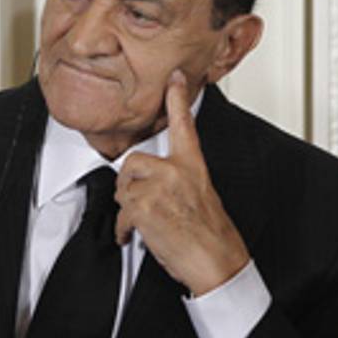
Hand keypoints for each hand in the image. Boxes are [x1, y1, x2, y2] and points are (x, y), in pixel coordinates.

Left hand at [114, 70, 249, 295]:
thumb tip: (155, 185)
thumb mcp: (202, 196)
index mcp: (193, 165)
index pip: (184, 124)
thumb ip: (179, 182)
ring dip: (128, 210)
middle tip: (142, 205)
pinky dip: (124, 229)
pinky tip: (136, 236)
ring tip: (147, 224)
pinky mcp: (143, 206)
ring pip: (123, 189)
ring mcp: (159, 187)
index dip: (177, 98)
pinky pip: (121, 213)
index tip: (174, 77)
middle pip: (132, 163)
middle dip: (130, 185)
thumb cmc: (211, 236)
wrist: (216, 261)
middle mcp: (176, 171)